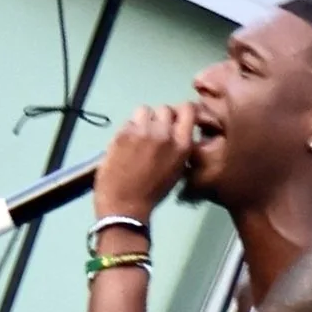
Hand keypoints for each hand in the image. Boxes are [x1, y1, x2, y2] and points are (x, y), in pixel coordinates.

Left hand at [91, 103, 194, 226]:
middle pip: (165, 108)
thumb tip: (176, 129)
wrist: (125, 204)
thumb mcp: (176, 168)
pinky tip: (126, 142)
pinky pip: (128, 120)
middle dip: (160, 118)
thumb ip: (179, 145)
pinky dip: (129, 128)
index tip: (176, 118)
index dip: (181, 111)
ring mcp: (143, 131)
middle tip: (154, 131)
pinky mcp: (123, 133)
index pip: (188, 110)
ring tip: (139, 134)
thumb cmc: (153, 191)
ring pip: (145, 109)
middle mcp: (165, 133)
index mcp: (182, 144)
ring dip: (143, 119)